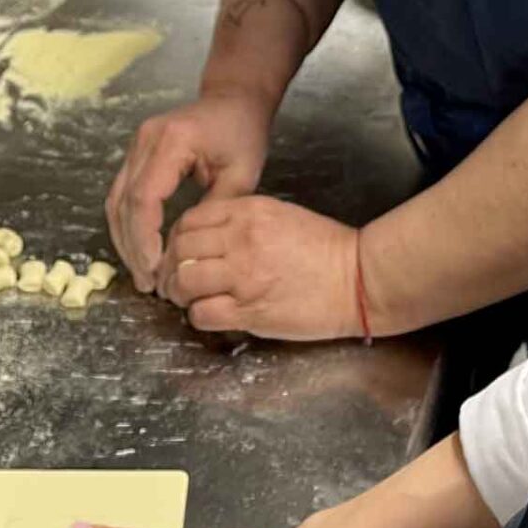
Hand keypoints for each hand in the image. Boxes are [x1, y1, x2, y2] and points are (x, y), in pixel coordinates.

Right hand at [106, 89, 273, 291]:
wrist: (234, 99)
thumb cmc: (242, 133)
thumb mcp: (241, 174)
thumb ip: (215, 210)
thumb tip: (187, 251)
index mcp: (172, 142)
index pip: (144, 198)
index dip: (144, 239)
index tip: (155, 270)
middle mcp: (145, 140)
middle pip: (123, 202)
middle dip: (132, 247)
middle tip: (147, 283)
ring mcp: (136, 145)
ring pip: (116, 200)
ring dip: (125, 239)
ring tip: (142, 274)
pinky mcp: (136, 153)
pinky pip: (122, 193)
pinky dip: (127, 224)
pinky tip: (140, 249)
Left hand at [157, 195, 360, 340]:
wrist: (357, 279)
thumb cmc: (323, 247)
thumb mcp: (279, 215)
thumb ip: (240, 220)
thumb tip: (204, 238)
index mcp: (248, 212)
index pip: (189, 221)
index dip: (175, 239)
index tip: (178, 253)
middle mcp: (241, 240)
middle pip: (180, 250)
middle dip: (169, 267)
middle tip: (173, 280)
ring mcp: (245, 277)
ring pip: (185, 281)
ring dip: (179, 293)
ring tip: (187, 299)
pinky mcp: (251, 310)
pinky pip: (203, 314)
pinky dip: (198, 316)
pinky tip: (208, 314)